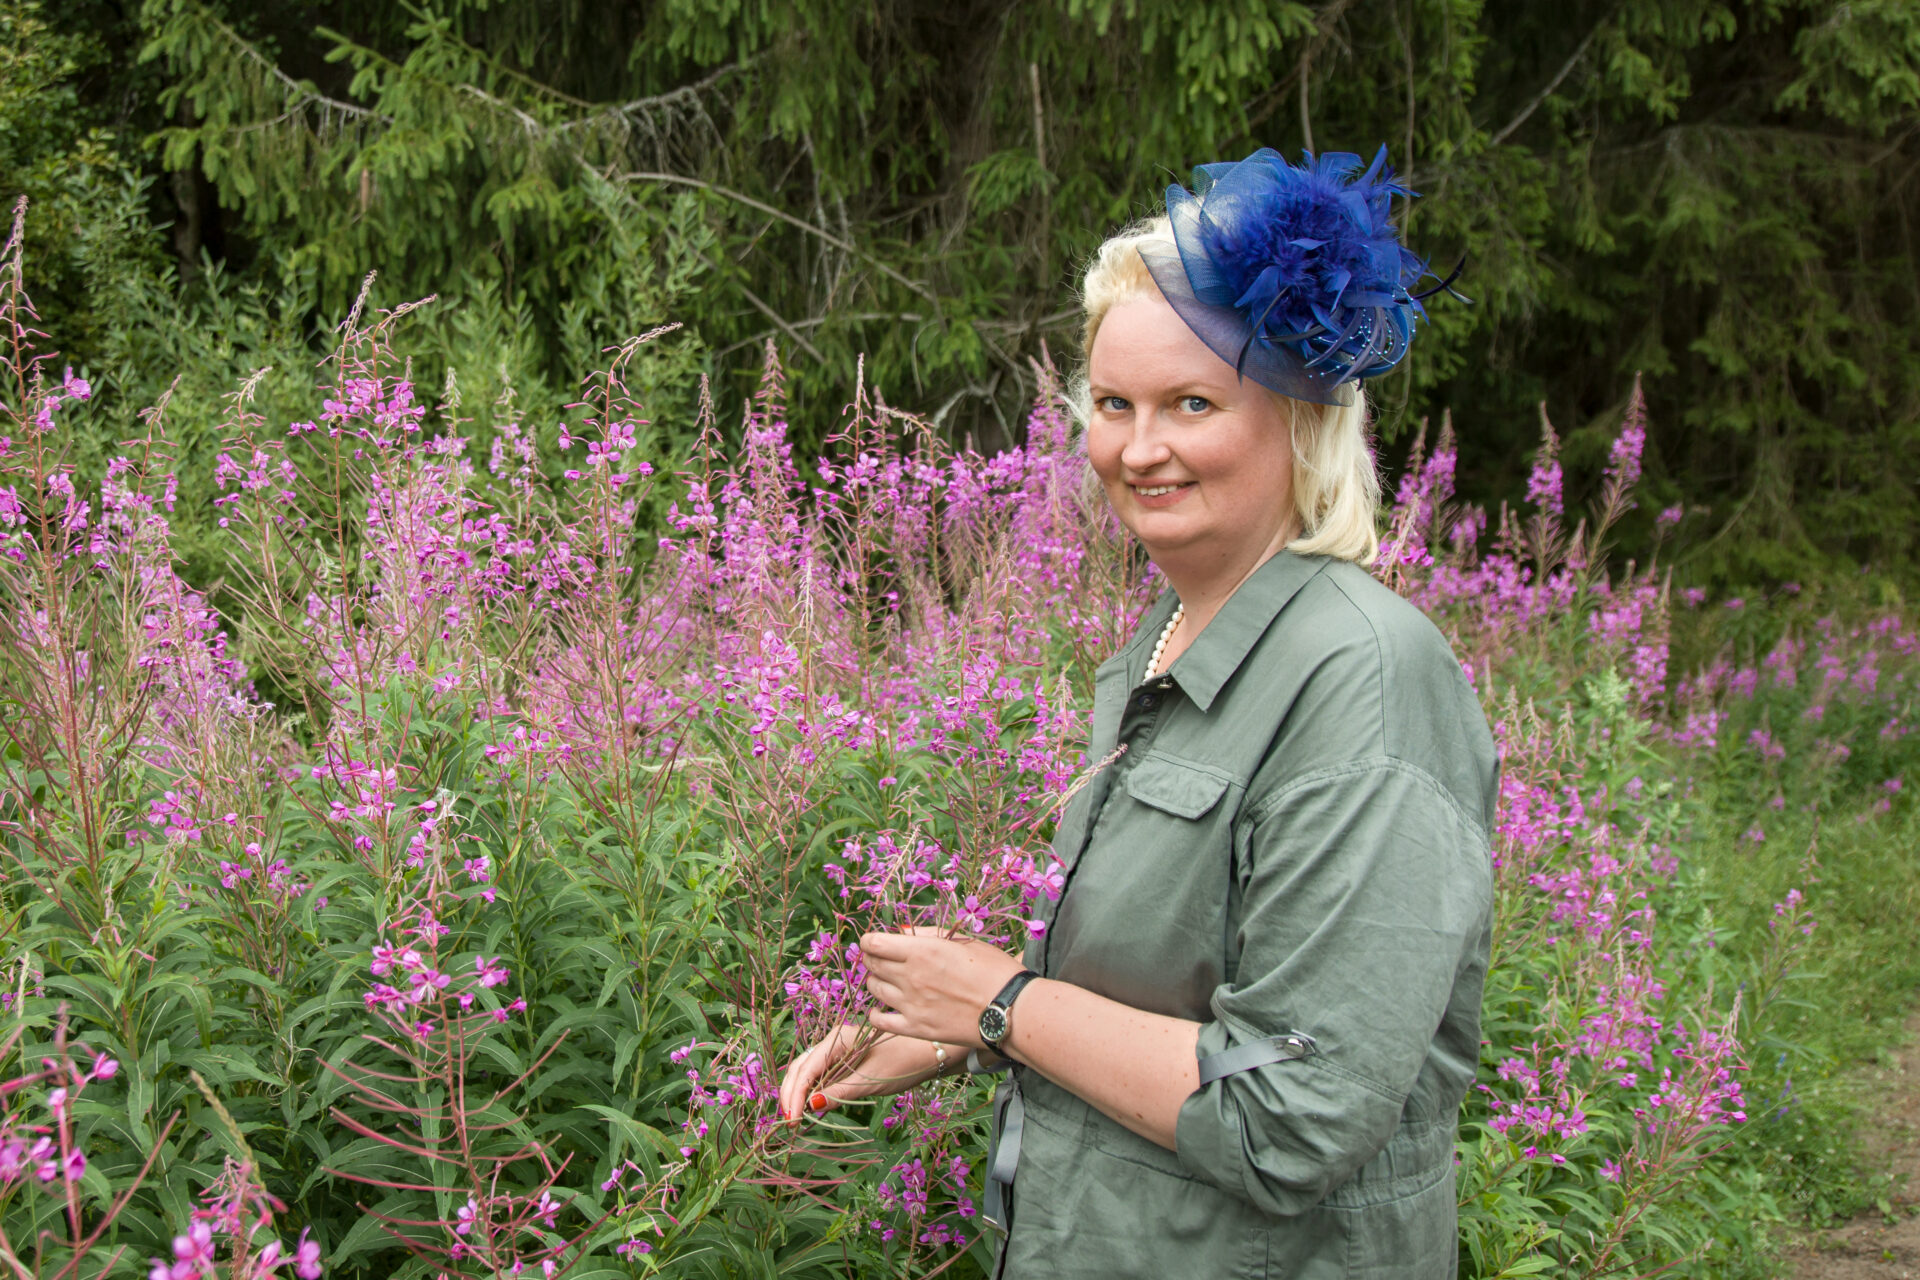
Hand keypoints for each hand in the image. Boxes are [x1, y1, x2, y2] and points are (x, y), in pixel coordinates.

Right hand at [776, 1024, 945, 1123]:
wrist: (930, 1052)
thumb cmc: (903, 1063)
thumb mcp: (871, 1081)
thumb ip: (839, 1093)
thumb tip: (810, 1107)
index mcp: (837, 1040)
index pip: (806, 1069)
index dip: (794, 1096)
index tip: (791, 1121)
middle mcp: (833, 1041)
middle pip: (801, 1068)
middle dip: (791, 1094)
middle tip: (788, 1123)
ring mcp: (838, 1050)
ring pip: (808, 1071)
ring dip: (798, 1092)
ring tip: (794, 1117)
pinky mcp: (845, 1060)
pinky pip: (821, 1074)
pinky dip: (811, 1090)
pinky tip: (810, 1106)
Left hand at [859, 926, 1026, 1048]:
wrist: (1012, 1009)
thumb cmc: (994, 969)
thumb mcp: (964, 941)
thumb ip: (928, 934)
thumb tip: (901, 931)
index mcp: (922, 951)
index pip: (874, 943)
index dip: (870, 941)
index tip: (875, 942)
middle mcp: (911, 976)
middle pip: (872, 964)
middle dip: (872, 959)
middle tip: (881, 959)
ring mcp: (911, 1005)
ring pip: (874, 989)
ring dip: (876, 982)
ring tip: (887, 981)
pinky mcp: (917, 1029)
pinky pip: (880, 1022)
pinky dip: (876, 1014)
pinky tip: (882, 1010)